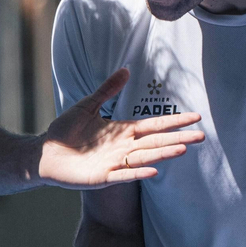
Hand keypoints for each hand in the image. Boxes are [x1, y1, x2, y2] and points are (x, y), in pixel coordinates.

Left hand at [38, 68, 203, 186]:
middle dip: (179, 139)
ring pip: (144, 157)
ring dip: (164, 154)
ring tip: (183, 149)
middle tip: (202, 136)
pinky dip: (137, 173)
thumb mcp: (88, 105)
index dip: (175, 121)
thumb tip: (126, 69)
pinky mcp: (102, 177)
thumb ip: (108, 90)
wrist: (44, 153)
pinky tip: (153, 170)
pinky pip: (123, 175)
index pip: (155, 125)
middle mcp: (123, 148)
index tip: (195, 117)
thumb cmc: (65, 131)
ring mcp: (114, 163)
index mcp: (123, 131)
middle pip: (156, 142)